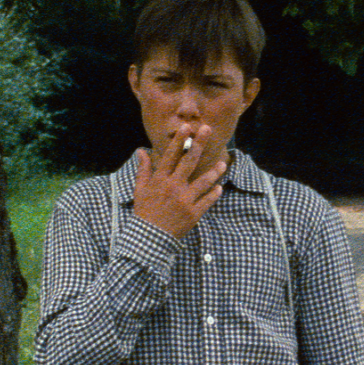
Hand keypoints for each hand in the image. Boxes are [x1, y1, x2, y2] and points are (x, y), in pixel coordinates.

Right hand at [133, 124, 226, 238]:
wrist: (149, 237)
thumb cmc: (144, 211)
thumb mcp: (140, 189)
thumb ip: (143, 169)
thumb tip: (141, 151)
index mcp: (160, 180)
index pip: (171, 155)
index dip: (179, 140)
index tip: (187, 127)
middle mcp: (174, 187)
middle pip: (189, 161)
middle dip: (199, 144)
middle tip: (208, 129)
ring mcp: (185, 200)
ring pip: (204, 181)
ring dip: (215, 171)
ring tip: (223, 164)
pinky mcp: (194, 213)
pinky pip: (207, 200)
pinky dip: (214, 193)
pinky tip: (219, 187)